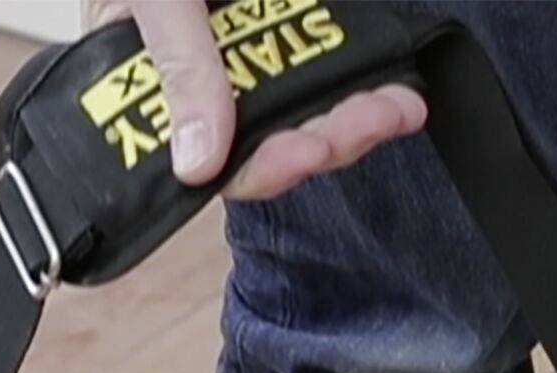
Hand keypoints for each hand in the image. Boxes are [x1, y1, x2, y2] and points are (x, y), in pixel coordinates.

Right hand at [83, 0, 424, 198]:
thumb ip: (179, 67)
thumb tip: (199, 163)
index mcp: (158, 80)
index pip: (214, 157)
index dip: (264, 165)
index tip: (305, 151)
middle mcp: (208, 77)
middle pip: (274, 141)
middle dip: (328, 138)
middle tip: (369, 120)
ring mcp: (251, 50)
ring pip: (308, 112)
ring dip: (356, 117)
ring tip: (397, 108)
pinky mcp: (287, 24)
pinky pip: (329, 70)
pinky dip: (364, 85)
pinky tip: (398, 92)